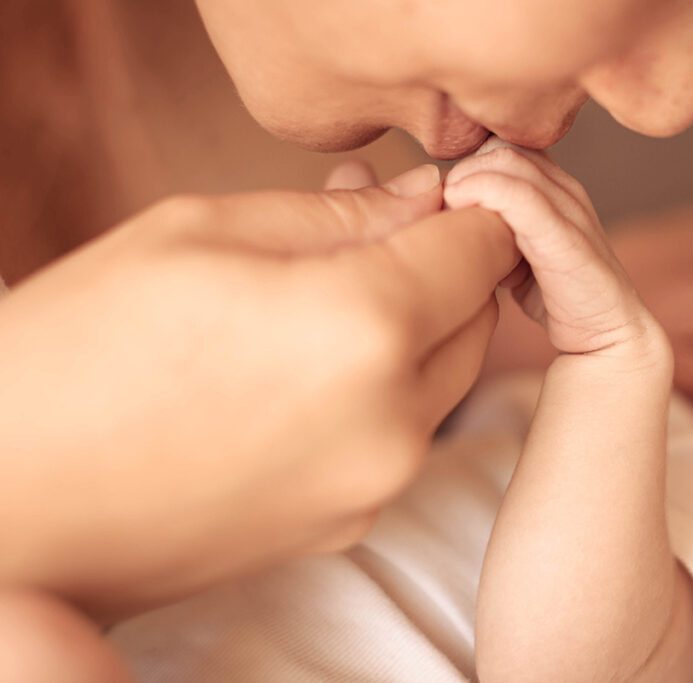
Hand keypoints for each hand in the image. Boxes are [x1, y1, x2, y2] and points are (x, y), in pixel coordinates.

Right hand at [0, 163, 517, 619]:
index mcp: (363, 327)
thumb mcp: (201, 231)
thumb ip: (337, 214)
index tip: (436, 195)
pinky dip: (380, 391)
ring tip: (323, 296)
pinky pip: (400, 436)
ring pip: (445, 380)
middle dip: (444, 268)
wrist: (11, 506)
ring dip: (414, 329)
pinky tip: (304, 367)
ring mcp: (374, 486)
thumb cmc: (76, 351)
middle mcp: (392, 421)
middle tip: (372, 232)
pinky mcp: (347, 526)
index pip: (481, 247)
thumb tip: (423, 200)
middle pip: (477, 317)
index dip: (468, 209)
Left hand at [445, 139, 668, 363]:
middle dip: (463, 168)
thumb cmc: (560, 296)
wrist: (608, 333)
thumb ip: (494, 230)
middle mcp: (565, 188)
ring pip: (508, 161)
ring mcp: (569, 207)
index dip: (468, 163)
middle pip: (502, 146)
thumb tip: (450, 220)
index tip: (445, 200)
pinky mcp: (565, 235)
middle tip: (441, 205)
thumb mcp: (520, 254)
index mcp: (556, 187)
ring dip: (467, 178)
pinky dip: (482, 193)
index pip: (504, 145)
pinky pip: (519, 195)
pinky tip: (461, 211)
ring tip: (447, 208)